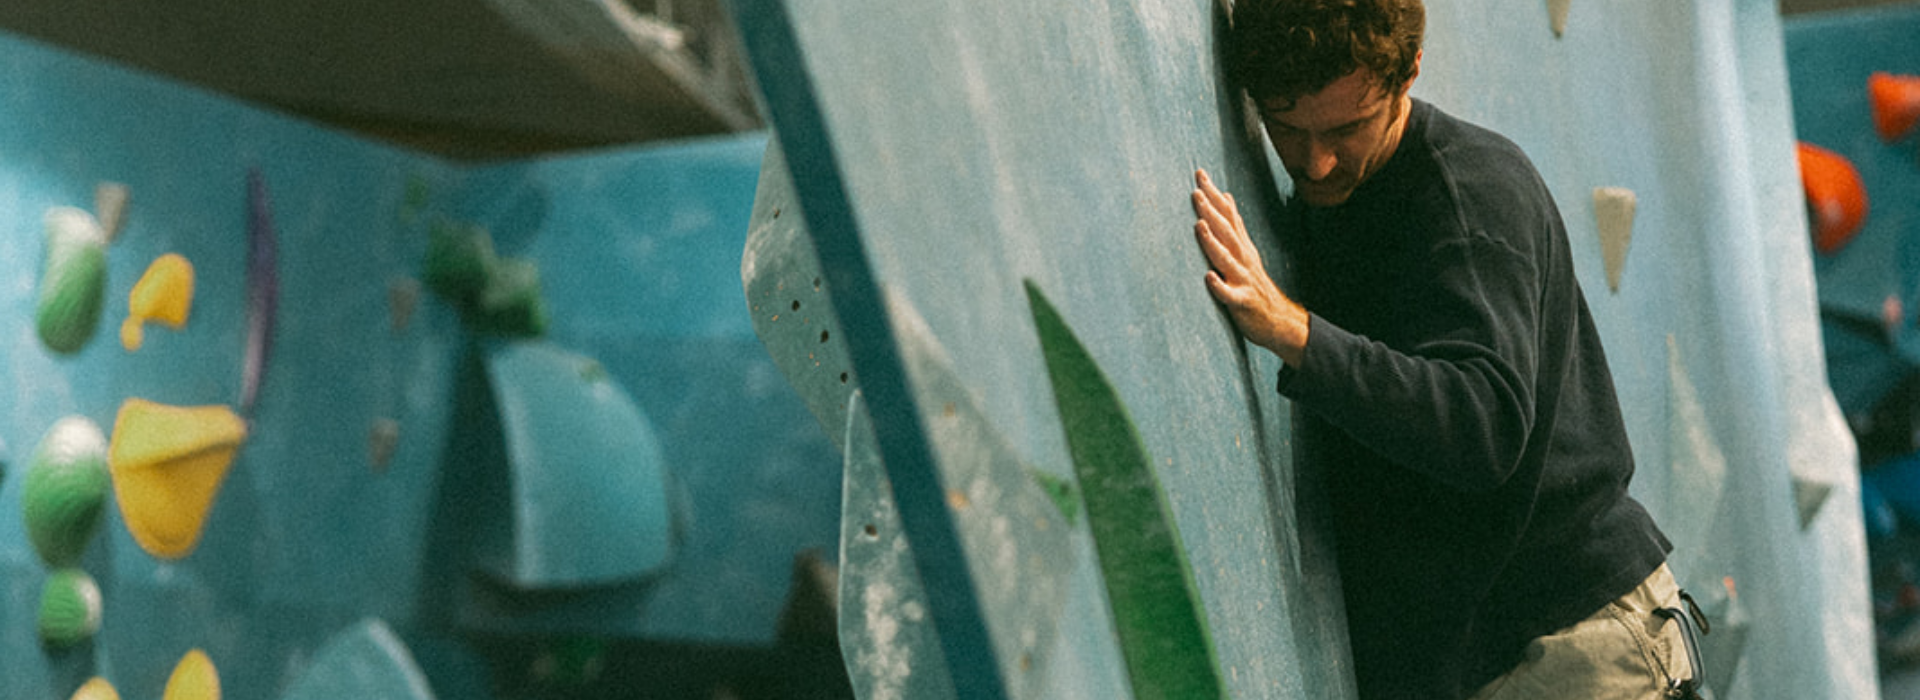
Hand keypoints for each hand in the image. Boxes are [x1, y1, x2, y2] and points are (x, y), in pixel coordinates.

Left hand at [1192, 169, 1309, 365]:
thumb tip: (1226, 196)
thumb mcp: (1246, 250)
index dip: (1215, 195)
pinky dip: (1220, 286)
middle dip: (1211, 211)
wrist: (1278, 320)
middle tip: (1196, 192)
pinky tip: (1208, 277)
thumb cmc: (1254, 284)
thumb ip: (1235, 226)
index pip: (1228, 214)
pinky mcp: (1242, 302)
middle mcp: (1244, 259)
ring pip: (1226, 258)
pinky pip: (1229, 294)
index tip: (1200, 174)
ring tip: (1199, 226)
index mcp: (1242, 246)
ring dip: (1212, 242)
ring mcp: (1243, 279)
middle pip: (1227, 231)